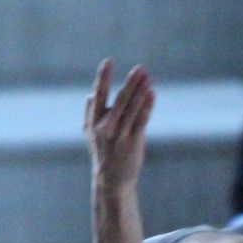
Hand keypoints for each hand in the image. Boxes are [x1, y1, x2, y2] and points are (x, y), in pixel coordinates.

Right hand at [84, 60, 155, 191]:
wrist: (111, 181)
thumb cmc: (103, 153)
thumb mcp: (91, 135)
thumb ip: (91, 114)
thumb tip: (91, 94)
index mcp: (93, 122)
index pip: (99, 95)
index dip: (103, 78)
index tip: (108, 61)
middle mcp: (105, 127)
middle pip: (120, 100)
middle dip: (131, 83)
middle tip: (140, 68)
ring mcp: (120, 135)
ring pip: (132, 109)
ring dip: (141, 91)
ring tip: (148, 77)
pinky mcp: (133, 142)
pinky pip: (141, 121)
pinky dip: (147, 106)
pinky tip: (152, 94)